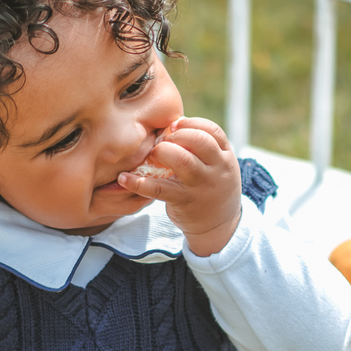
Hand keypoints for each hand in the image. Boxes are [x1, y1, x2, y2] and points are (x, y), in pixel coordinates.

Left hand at [119, 117, 241, 256]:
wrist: (220, 227)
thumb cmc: (211, 188)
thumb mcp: (218, 167)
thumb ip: (203, 148)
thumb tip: (170, 126)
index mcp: (226, 157)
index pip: (213, 131)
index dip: (192, 123)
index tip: (175, 125)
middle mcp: (217, 170)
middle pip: (199, 141)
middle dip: (177, 135)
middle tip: (164, 141)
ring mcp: (201, 186)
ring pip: (183, 161)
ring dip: (163, 152)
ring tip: (153, 154)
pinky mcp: (183, 201)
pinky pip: (159, 189)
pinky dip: (138, 183)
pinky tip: (124, 178)